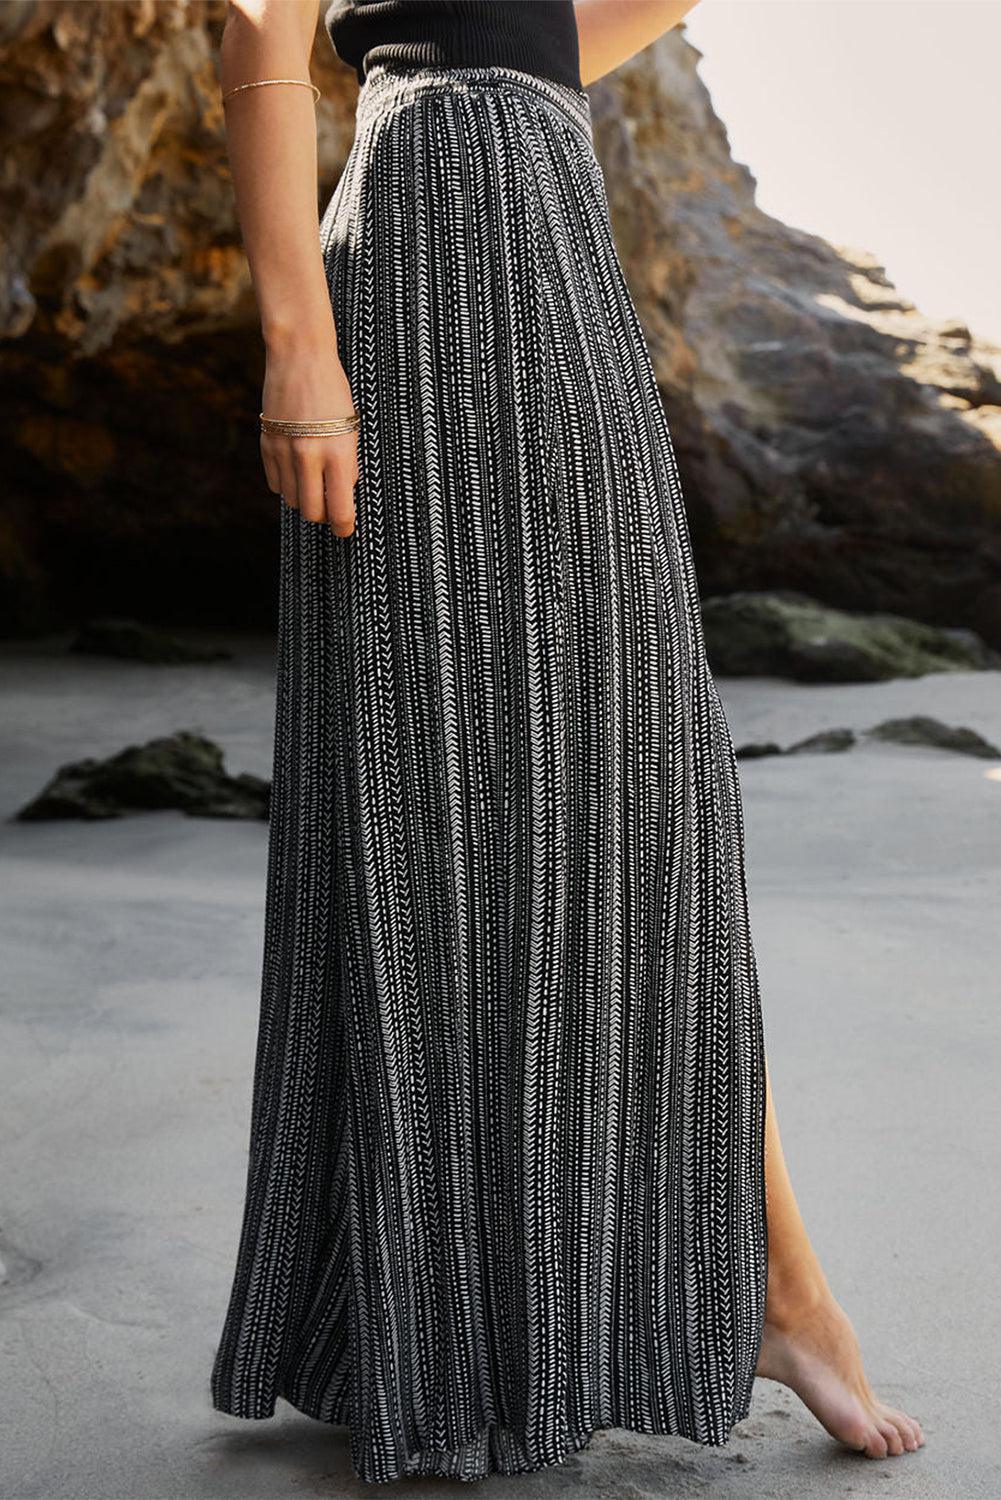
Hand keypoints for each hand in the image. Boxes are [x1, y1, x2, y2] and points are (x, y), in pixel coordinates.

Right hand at [260, 343, 359, 537]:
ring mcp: (284, 451)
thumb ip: (347, 465)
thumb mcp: (350, 428)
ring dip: (304, 499)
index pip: (340, 509)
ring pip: (291, 500)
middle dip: (323, 516)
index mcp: (338, 452)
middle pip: (312, 511)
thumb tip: (343, 497)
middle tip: (331, 509)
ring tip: (314, 484)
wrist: (299, 356)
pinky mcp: (267, 444)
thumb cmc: (333, 391)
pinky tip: (296, 472)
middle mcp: (309, 456)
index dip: (344, 526)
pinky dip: (286, 485)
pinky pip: (274, 483)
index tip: (346, 529)